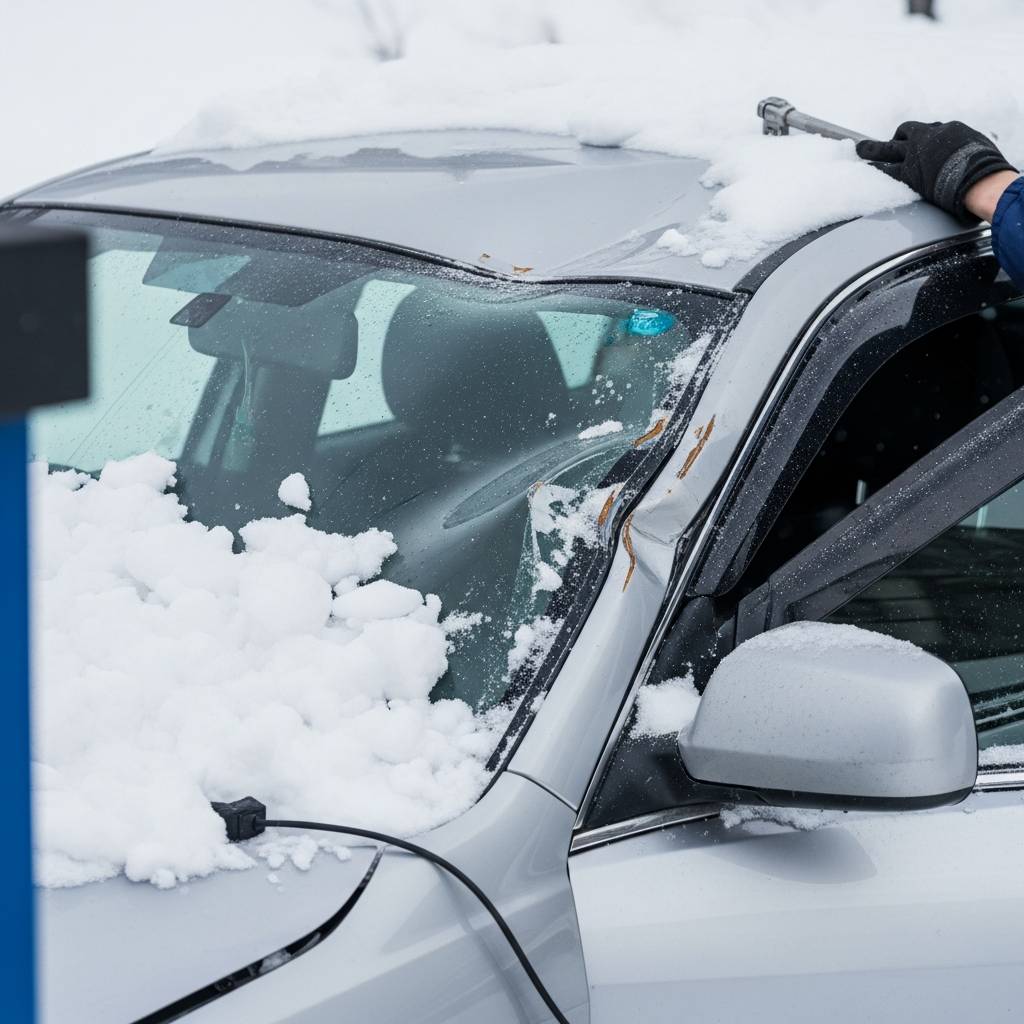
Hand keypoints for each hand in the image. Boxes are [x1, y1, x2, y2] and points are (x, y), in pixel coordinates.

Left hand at [856, 121, 1015, 220]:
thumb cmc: (984, 164)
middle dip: (896, 136)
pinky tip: (863, 171)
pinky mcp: (907, 174)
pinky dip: (873, 171)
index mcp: (946, 131)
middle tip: (890, 139)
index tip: (922, 142)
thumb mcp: (976, 147)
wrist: (976, 176)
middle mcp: (927, 139)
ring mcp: (914, 155)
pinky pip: (885, 171)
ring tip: (859, 149)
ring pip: (886, 149)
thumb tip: (968, 152)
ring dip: (871, 150)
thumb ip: (965, 149)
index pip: (931, 131)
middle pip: (906, 131)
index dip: (924, 138)